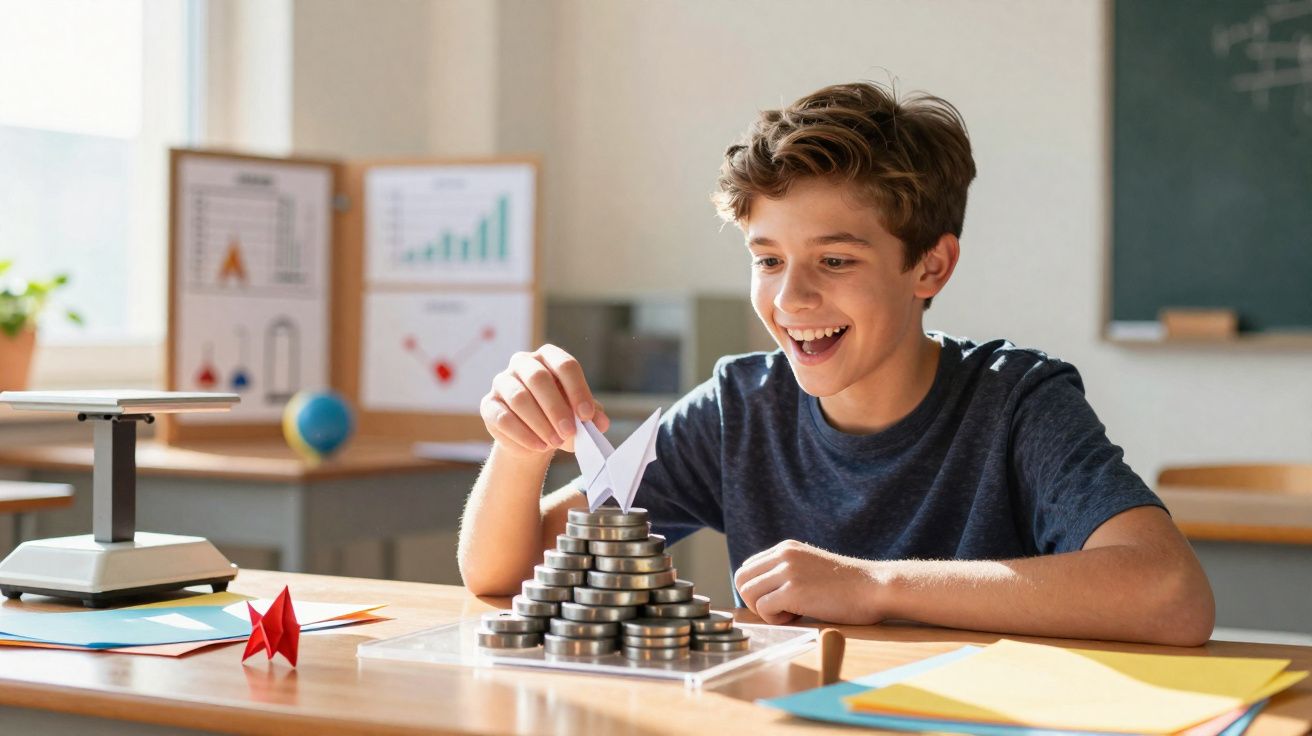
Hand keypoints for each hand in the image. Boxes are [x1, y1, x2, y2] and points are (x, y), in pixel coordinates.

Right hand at [480, 344, 609, 457]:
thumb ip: (591, 416)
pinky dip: (523, 434)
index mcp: (549, 357)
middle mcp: (523, 363)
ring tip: (554, 443)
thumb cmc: (559, 417)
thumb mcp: (579, 416)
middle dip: (556, 408)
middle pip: (538, 378)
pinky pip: (503, 417)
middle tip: (569, 432)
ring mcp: (502, 381)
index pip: (565, 365)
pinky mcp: (488, 404)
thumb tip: (601, 423)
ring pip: (519, 397)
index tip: (587, 415)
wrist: (533, 437)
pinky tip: (538, 446)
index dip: (578, 390)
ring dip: (540, 423)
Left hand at [733, 540, 889, 624]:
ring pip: (748, 593)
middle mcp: (783, 555)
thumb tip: (762, 594)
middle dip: (755, 600)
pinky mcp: (793, 590)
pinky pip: (763, 608)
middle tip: (780, 609)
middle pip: (741, 579)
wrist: (875, 587)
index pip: (749, 568)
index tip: (780, 600)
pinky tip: (798, 616)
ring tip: (790, 613)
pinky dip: (775, 619)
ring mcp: (787, 571)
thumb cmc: (849, 586)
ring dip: (764, 610)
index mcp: (787, 548)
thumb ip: (788, 572)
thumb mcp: (812, 568)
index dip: (758, 590)